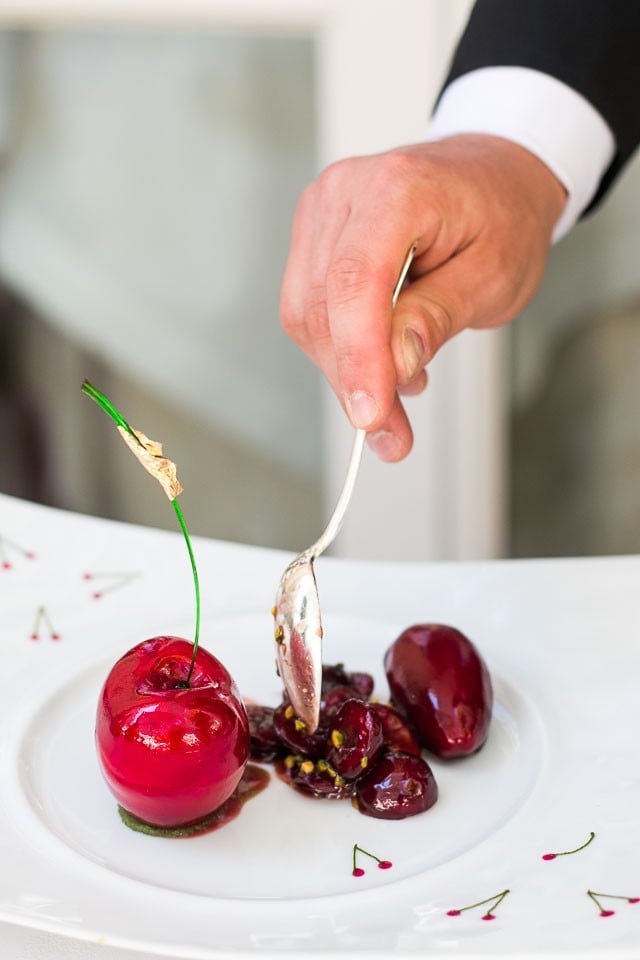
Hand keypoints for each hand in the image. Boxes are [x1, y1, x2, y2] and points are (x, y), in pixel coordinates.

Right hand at [280, 134, 566, 460]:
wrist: (494, 177)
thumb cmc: (502, 218)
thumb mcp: (495, 275)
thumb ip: (438, 317)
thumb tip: (394, 362)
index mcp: (397, 188)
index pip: (355, 282)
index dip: (357, 357)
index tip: (370, 415)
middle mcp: (345, 192)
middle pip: (324, 308)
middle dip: (355, 381)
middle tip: (392, 433)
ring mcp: (322, 212)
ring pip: (307, 316)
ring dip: (346, 370)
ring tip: (399, 390)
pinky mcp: (314, 238)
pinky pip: (310, 308)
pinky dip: (342, 349)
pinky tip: (381, 360)